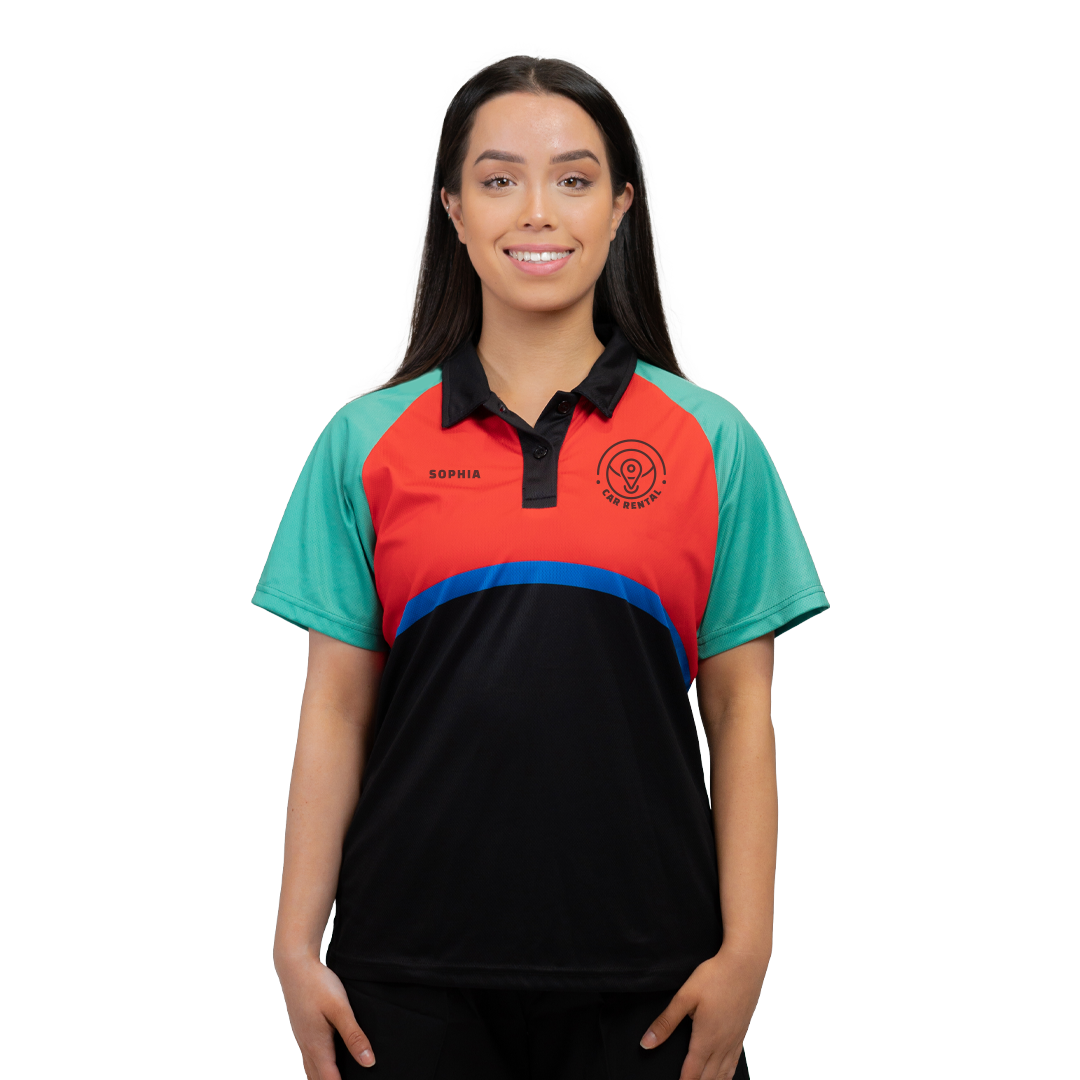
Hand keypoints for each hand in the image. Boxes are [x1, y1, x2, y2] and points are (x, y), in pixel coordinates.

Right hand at [276, 952, 374, 1078]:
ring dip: (325, 1077)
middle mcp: (307, 1046)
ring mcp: (303, 1039)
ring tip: (339, 1077)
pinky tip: (329, 1060)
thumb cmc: (317, 985)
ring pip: (312, 1069)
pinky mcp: (303, 1030)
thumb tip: (368, 1061)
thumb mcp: (340, 1009)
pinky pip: (310, 1057)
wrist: (295, 966)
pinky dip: (320, 1066)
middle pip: (319, 1079)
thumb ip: (354, 1036)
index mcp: (317, 1046)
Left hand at [639, 947, 767, 1079]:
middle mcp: (722, 1045)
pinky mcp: (742, 1033)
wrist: (745, 964)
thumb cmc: (716, 977)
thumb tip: (647, 1043)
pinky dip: (726, 1075)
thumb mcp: (685, 997)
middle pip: (708, 1077)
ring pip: (722, 1074)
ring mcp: (734, 1040)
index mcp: (706, 1038)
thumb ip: (666, 1022)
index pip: (691, 1072)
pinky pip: (734, 1063)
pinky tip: (722, 1076)